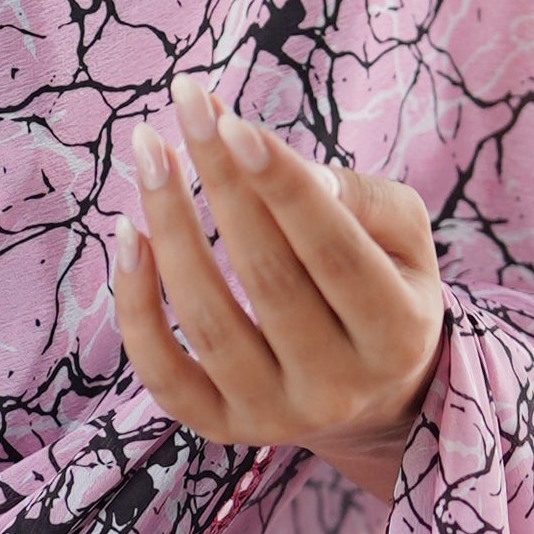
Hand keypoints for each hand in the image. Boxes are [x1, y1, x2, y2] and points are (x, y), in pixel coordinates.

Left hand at [114, 75, 446, 497]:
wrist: (373, 396)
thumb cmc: (386, 289)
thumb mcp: (405, 240)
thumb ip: (364, 200)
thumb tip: (294, 174)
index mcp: (396, 334)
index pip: (334, 252)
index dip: (280, 185)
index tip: (230, 122)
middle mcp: (338, 386)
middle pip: (265, 276)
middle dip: (218, 181)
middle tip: (185, 107)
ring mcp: (276, 415)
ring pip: (207, 319)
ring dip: (169, 227)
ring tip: (151, 152)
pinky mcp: (221, 426)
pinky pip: (161, 370)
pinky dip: (134, 303)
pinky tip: (129, 233)